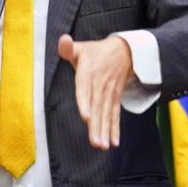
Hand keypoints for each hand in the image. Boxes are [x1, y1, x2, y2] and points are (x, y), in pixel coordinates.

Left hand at [57, 33, 133, 149]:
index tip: (86, 117)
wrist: (124, 51)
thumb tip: (63, 40)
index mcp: (88, 72)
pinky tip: (113, 142)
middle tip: (95, 143)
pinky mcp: (115, 98)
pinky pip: (115, 115)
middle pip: (97, 107)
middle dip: (96, 126)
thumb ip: (68, 47)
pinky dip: (115, 129)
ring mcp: (109, 93)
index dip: (85, 102)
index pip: (86, 88)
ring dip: (105, 131)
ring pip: (106, 114)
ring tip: (102, 146)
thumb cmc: (95, 52)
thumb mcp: (81, 47)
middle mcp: (100, 85)